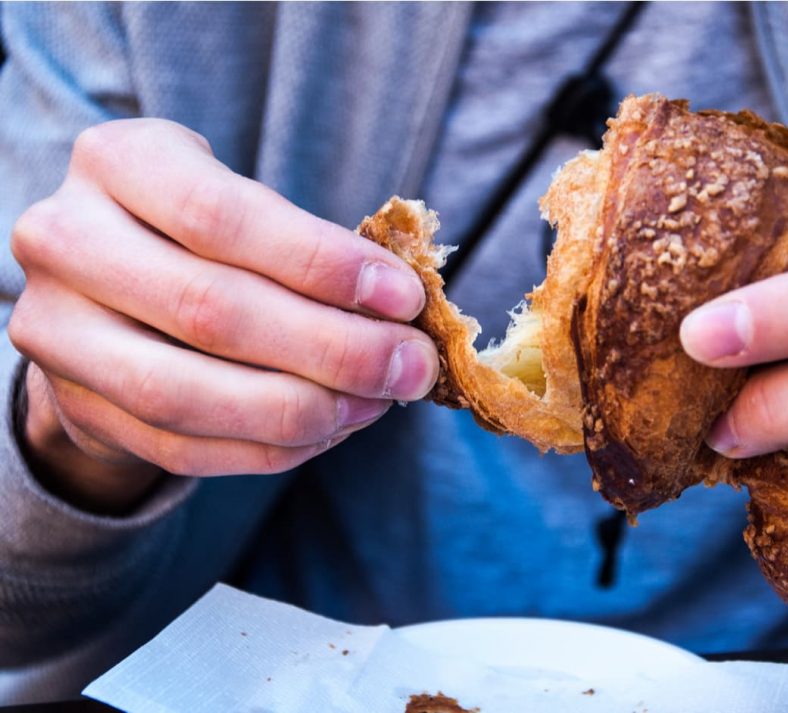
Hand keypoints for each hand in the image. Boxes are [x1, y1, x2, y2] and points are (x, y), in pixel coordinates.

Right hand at [9, 119, 437, 511]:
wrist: (108, 289)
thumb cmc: (202, 233)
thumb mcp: (246, 206)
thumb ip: (313, 247)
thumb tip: (405, 315)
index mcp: (117, 162)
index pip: (222, 216)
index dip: (322, 263)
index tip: (404, 298)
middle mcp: (67, 241)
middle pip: (210, 310)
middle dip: (333, 349)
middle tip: (410, 367)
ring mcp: (57, 332)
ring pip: (186, 395)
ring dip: (304, 410)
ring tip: (376, 403)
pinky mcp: (77, 406)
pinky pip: (181, 447)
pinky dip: (269, 448)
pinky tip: (329, 430)